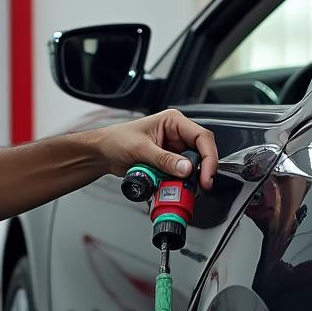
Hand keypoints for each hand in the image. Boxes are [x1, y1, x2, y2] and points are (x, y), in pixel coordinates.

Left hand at [95, 110, 217, 190]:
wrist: (102, 153)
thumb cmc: (116, 141)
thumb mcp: (140, 148)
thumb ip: (164, 159)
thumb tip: (186, 169)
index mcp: (173, 122)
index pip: (202, 137)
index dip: (209, 157)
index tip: (206, 175)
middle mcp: (177, 135)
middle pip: (201, 154)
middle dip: (201, 171)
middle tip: (199, 186)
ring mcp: (173, 151)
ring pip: (191, 168)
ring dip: (187, 180)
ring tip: (178, 188)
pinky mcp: (168, 164)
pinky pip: (179, 177)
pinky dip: (176, 185)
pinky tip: (169, 189)